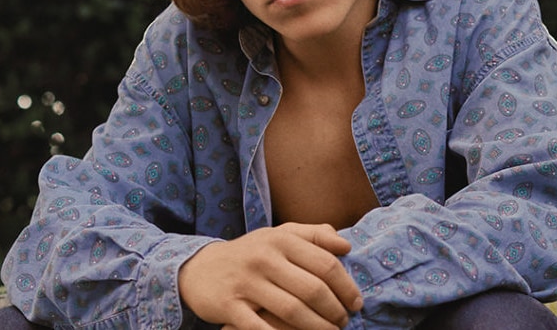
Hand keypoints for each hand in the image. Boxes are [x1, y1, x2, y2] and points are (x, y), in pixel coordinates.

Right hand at [178, 222, 362, 328]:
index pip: (325, 263)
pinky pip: (262, 328)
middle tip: (344, 322)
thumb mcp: (279, 235)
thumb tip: (345, 246)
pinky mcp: (230, 306)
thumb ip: (313, 235)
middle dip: (335, 311)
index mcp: (281, 239)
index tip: (356, 302)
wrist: (200, 268)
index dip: (346, 286)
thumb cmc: (250, 253)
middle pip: (312, 289)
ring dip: (318, 328)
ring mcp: (246, 282)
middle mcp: (264, 258)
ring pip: (292, 311)